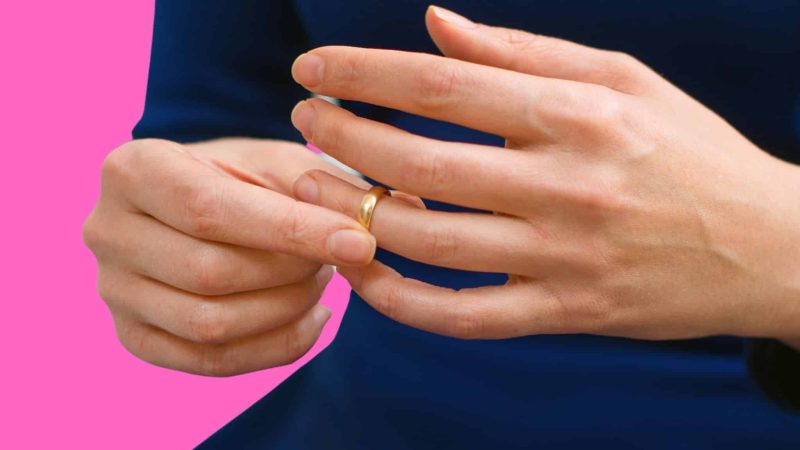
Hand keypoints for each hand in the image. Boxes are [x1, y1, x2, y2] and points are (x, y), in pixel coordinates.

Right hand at [83, 138, 375, 375]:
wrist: (193, 207)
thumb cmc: (244, 177)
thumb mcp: (280, 162)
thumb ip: (328, 185)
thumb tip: (399, 209)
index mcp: (132, 169)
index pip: (211, 211)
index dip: (292, 231)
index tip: (360, 242)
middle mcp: (105, 231)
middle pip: (211, 273)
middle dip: (292, 272)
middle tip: (340, 258)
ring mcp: (113, 291)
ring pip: (211, 324)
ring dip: (287, 308)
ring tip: (321, 280)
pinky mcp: (135, 335)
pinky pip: (211, 362)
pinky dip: (276, 347)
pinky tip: (313, 318)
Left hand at [287, 7, 799, 340]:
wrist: (768, 245)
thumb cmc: (688, 151)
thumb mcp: (623, 78)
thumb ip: (521, 52)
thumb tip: (433, 23)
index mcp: (577, 112)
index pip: (441, 84)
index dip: (362, 72)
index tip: (311, 69)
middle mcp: (566, 183)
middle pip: (419, 160)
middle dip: (341, 138)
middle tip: (303, 124)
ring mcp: (563, 256)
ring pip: (428, 240)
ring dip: (354, 213)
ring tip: (313, 188)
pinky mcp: (566, 312)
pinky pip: (463, 318)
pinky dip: (400, 301)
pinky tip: (362, 270)